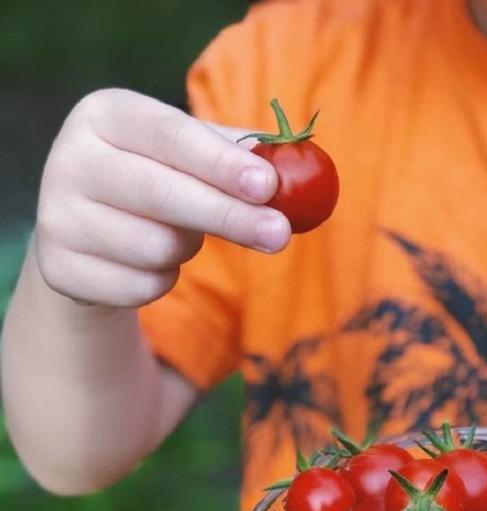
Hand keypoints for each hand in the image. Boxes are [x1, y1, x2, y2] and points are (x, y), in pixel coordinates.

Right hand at [34, 89, 289, 306]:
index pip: (170, 134)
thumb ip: (238, 155)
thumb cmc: (159, 180)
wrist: (89, 235)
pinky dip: (163, 281)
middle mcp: (71, 158)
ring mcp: (58, 216)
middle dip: (229, 216)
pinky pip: (142, 287)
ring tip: (179, 235)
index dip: (220, 163)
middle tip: (280, 234)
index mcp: (106, 115)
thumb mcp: (191, 155)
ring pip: (156, 247)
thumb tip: (295, 164)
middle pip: (162, 194)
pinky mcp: (61, 269)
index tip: (268, 186)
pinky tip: (149, 262)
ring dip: (187, 250)